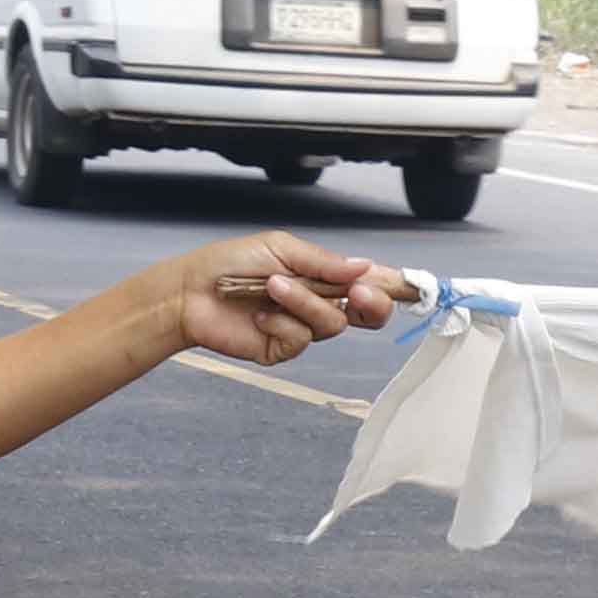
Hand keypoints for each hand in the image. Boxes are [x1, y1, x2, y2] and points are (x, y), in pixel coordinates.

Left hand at [166, 232, 402, 367]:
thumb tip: (365, 267)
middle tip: (359, 292)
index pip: (369, 284)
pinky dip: (282, 323)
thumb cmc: (231, 262)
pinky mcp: (282, 349)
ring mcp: (302, 328)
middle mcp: (319, 303)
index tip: (405, 285)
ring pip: (332, 324)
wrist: (191, 291)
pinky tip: (260, 314)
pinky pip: (301, 340)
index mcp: (323, 276)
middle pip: (367, 315)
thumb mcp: (282, 249)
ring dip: (304, 302)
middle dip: (370, 303)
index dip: (390, 286)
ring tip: (272, 287)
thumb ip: (325, 262)